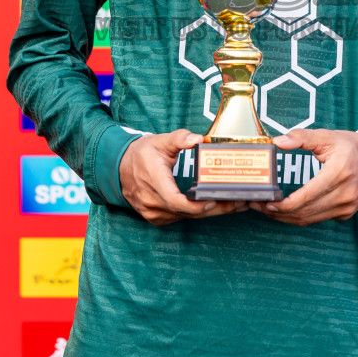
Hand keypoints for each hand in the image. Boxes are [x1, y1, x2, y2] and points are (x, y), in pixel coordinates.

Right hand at [119, 128, 244, 225]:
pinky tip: (216, 207)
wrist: (119, 168)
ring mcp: (153, 212)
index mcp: (153, 181)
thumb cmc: (141, 154)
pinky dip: (198, 214)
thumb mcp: (159, 140)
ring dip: (210, 212)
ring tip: (234, 204)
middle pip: (187, 212)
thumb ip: (179, 138)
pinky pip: (181, 218)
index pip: (175, 201)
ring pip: (186, 217)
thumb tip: (198, 138)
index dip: (196, 204)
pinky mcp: (157, 217)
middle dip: (214, 208)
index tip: (214, 200)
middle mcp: (152, 202)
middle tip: (238, 202)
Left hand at [249, 128, 357, 225]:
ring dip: (286, 218)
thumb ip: (302, 137)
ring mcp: (345, 207)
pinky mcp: (345, 214)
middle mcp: (343, 195)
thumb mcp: (328, 137)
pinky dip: (300, 217)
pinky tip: (286, 210)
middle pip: (303, 213)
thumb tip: (278, 141)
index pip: (305, 198)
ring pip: (309, 220)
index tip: (266, 201)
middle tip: (258, 205)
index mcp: (337, 174)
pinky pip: (317, 219)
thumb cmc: (353, 148)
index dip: (282, 205)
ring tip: (267, 209)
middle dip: (277, 213)